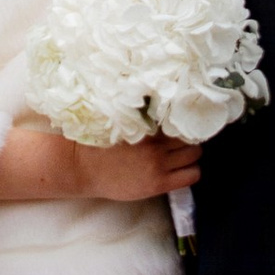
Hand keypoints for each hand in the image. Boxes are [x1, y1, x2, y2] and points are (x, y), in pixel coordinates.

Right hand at [0, 124, 202, 205]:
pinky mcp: (158, 184)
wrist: (79, 168)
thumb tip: (154, 91)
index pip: (179, 114)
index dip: (185, 115)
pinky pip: (191, 176)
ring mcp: (158, 165)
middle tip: (183, 136)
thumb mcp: (115, 117)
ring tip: (182, 151)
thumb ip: (137, 110)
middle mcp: (155, 143)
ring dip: (191, 152)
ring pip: (195, 155)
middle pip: (192, 135)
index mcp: (144, 122)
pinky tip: (181, 167)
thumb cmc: (94, 140)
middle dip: (189, 135)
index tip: (186, 114)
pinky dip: (190, 171)